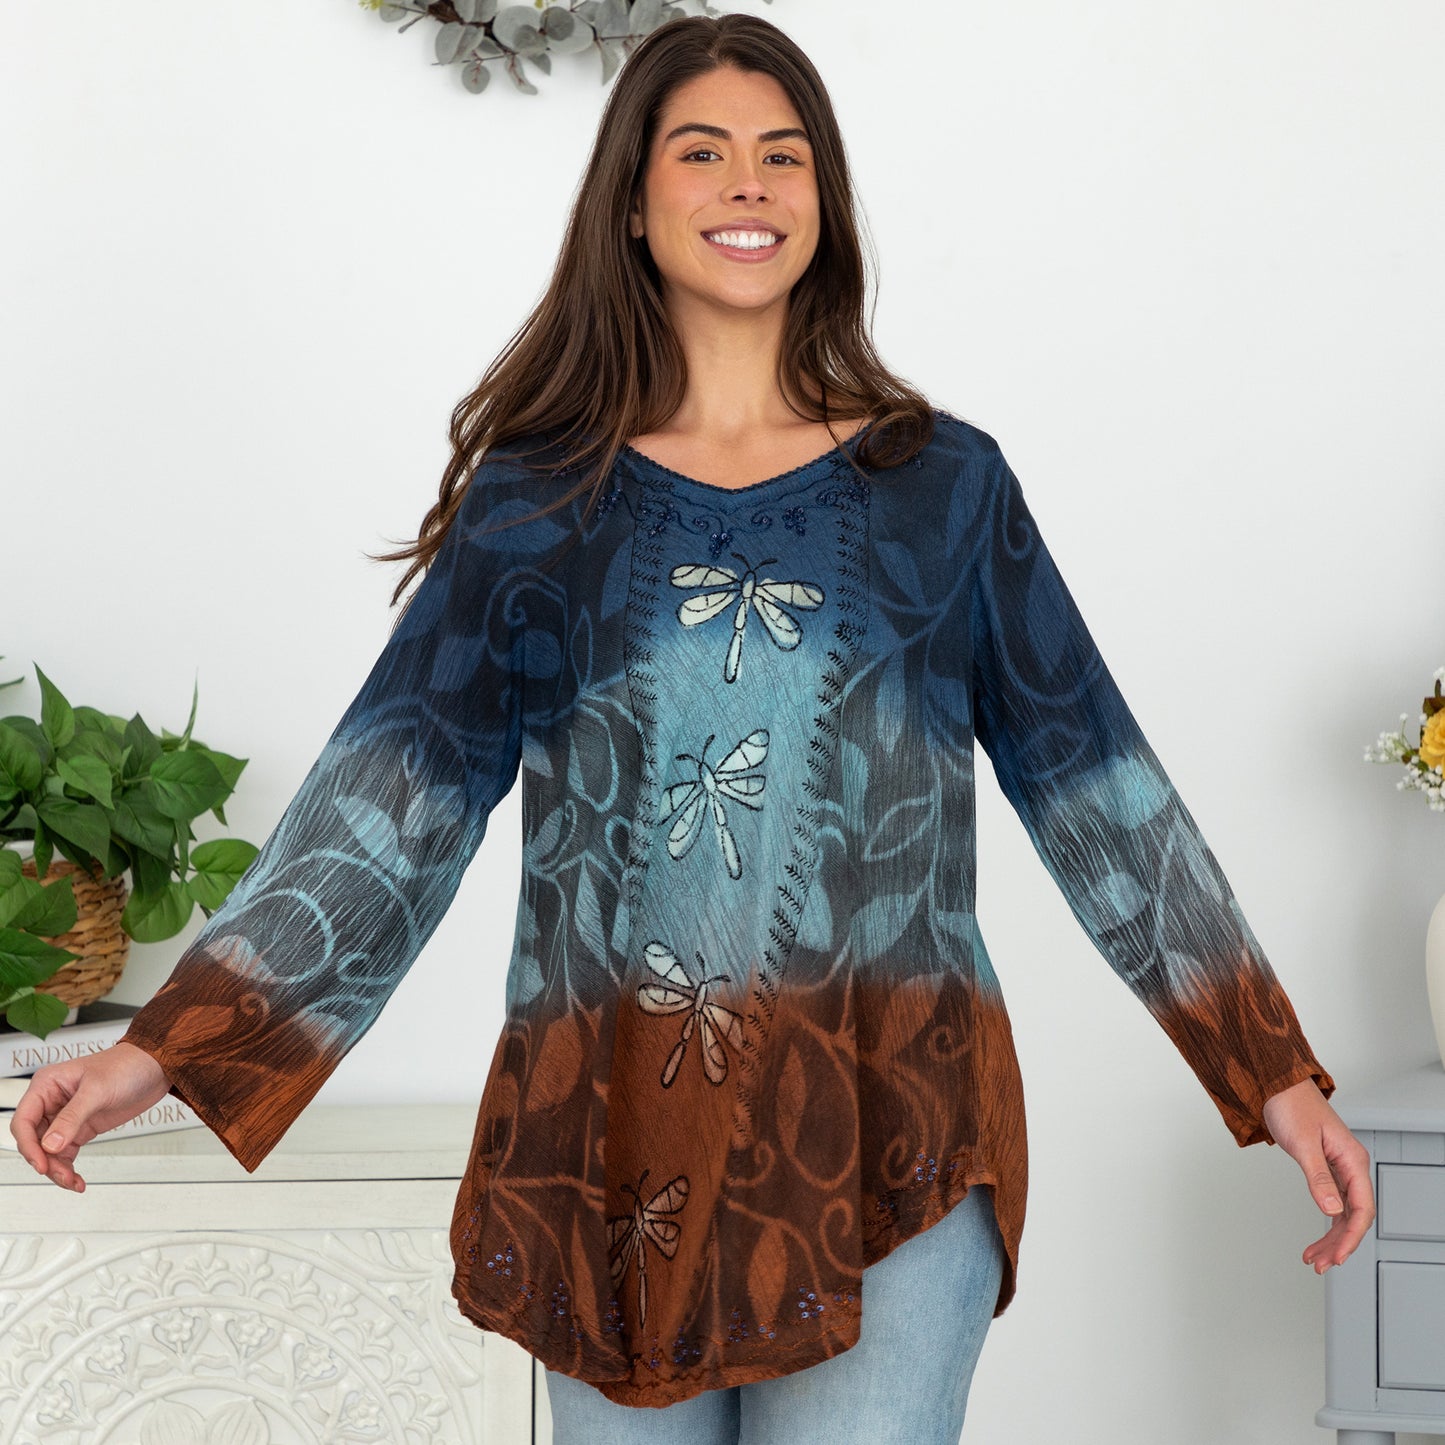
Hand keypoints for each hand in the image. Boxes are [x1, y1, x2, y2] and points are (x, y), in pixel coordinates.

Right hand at [8, 1041, 172, 1192]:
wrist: (156, 1067)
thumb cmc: (128, 1065)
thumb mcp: (98, 1090)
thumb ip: (72, 1117)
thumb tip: (50, 1145)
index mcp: (47, 1085)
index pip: (24, 1120)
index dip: (28, 1145)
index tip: (42, 1164)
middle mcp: (52, 1101)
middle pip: (34, 1140)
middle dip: (46, 1161)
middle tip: (63, 1176)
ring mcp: (66, 1117)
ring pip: (49, 1151)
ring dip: (57, 1169)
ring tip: (74, 1181)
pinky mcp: (81, 1128)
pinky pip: (65, 1154)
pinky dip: (68, 1168)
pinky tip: (77, 1180)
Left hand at [1261, 1076, 1373, 1273]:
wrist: (1276, 1084)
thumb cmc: (1290, 1105)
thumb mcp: (1302, 1144)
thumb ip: (1318, 1177)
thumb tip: (1331, 1209)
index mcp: (1352, 1159)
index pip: (1362, 1208)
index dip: (1351, 1236)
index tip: (1338, 1257)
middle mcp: (1350, 1166)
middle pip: (1353, 1215)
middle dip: (1338, 1243)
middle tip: (1321, 1265)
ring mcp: (1339, 1168)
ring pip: (1342, 1213)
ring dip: (1330, 1238)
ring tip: (1314, 1259)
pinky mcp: (1325, 1168)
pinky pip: (1331, 1202)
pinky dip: (1324, 1222)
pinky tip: (1317, 1239)